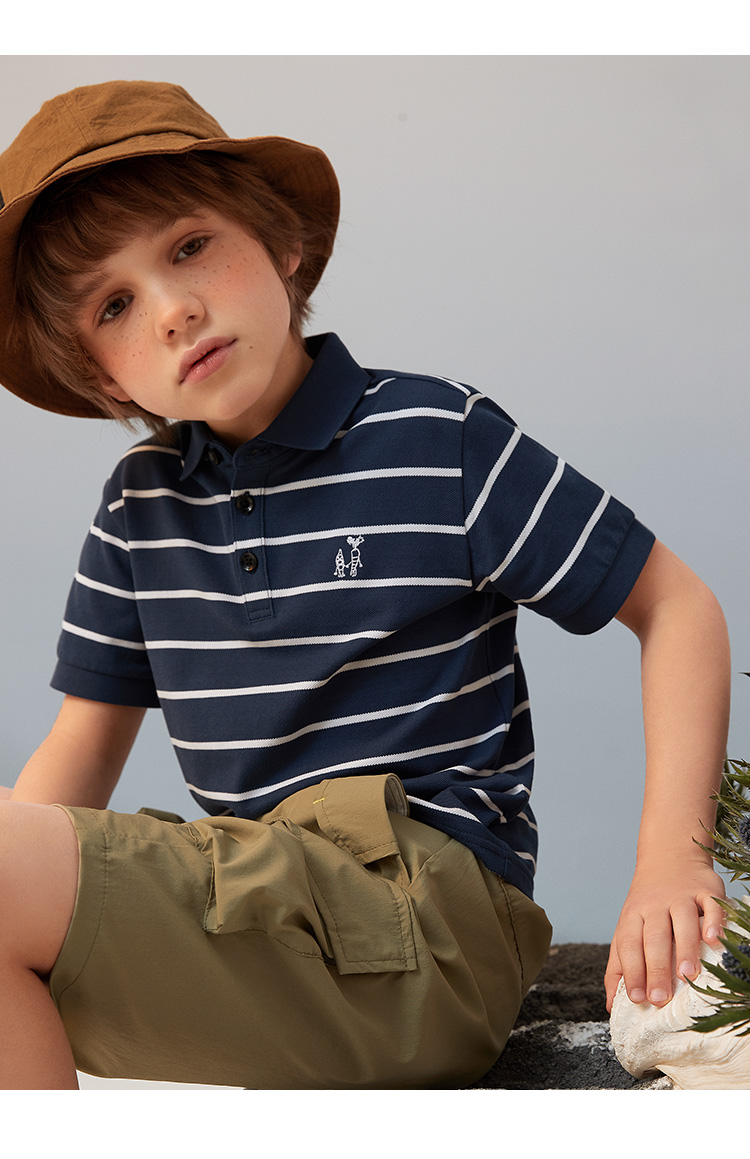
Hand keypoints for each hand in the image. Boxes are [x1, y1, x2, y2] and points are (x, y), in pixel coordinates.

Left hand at [604, 854, 726, 1012]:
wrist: (669, 855)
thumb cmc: (647, 903)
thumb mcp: (627, 927)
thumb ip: (618, 965)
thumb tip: (609, 1005)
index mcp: (633, 916)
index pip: (629, 944)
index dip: (631, 971)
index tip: (636, 999)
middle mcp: (655, 905)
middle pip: (654, 938)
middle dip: (656, 969)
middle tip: (660, 998)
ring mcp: (681, 896)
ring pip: (682, 922)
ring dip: (685, 949)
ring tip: (688, 976)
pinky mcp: (706, 891)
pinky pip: (710, 906)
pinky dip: (712, 922)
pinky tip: (712, 940)